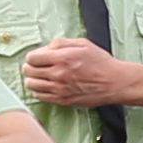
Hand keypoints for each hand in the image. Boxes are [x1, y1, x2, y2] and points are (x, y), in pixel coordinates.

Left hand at [21, 37, 141, 106]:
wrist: (114, 82)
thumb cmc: (100, 63)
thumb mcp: (82, 44)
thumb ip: (61, 43)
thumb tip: (45, 48)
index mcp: (62, 58)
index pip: (31, 58)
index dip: (32, 56)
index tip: (37, 57)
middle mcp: (58, 74)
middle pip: (28, 71)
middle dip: (30, 67)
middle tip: (37, 66)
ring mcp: (59, 89)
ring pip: (31, 85)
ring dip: (33, 79)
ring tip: (41, 77)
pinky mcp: (62, 100)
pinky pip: (40, 96)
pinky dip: (39, 90)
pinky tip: (47, 86)